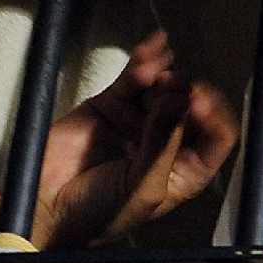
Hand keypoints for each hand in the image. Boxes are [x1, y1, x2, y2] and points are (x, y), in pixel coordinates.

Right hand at [33, 31, 237, 248]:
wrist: (48, 206)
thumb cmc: (101, 213)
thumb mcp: (142, 188)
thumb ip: (163, 147)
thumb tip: (182, 103)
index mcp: (186, 171)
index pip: (215, 139)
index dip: (214, 119)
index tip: (200, 105)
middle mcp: (168, 144)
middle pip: (192, 108)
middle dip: (189, 94)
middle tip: (180, 88)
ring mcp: (141, 122)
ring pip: (164, 90)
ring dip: (167, 76)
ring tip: (159, 75)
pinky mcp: (114, 105)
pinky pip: (134, 80)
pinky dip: (145, 63)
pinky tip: (154, 48)